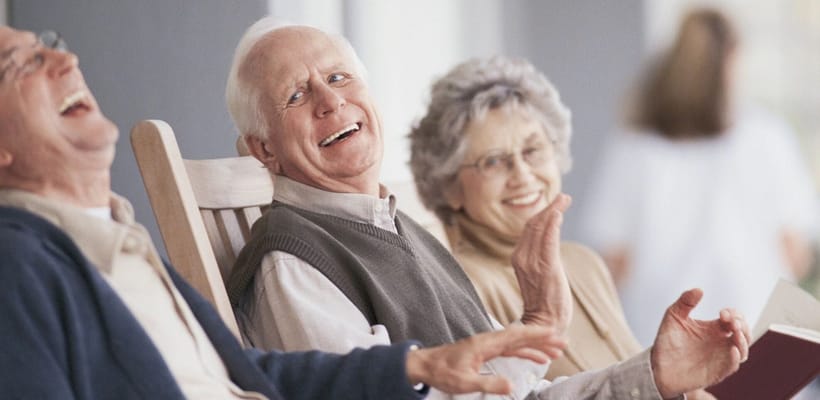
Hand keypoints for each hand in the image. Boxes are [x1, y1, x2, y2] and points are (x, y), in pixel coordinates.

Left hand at [405, 325, 565, 394]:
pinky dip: (525, 352)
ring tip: (555, 353)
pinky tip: (536, 358)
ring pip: (517, 343)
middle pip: (520, 336)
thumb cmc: (442, 372)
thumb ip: (489, 384)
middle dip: (542, 339)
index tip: (554, 332)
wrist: (425, 365)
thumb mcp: (465, 382)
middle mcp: (488, 340)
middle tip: (564, 343)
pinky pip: (510, 349)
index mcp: (485, 343)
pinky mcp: (485, 351)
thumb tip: (512, 386)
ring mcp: (487, 345)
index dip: (536, 334)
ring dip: (536, 346)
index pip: (515, 335)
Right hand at [512, 193, 571, 333]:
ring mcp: (532, 263)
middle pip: (533, 225)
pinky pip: (547, 242)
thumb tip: (552, 235)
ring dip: (553, 211)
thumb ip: (541, 255)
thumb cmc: (545, 300)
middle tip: (564, 197)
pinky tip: (558, 214)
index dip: (543, 213)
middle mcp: (522, 257)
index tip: (556, 203)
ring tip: (564, 200)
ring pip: (540, 229)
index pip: (529, 229)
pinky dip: (552, 226)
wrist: (544, 323)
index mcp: (518, 258)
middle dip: (549, 208)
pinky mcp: (545, 268)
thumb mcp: (539, 273)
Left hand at [650, 288, 750, 397]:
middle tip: (732, 321)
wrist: (657, 365)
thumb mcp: (673, 316)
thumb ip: (685, 302)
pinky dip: (735, 358)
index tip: (722, 313)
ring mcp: (720, 358)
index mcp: (714, 328)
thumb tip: (699, 289)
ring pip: (742, 350)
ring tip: (735, 331)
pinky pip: (732, 366)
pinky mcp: (716, 372)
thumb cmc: (667, 341)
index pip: (734, 319)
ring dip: (743, 340)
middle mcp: (720, 343)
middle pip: (744, 333)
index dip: (734, 314)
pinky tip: (731, 348)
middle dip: (742, 325)